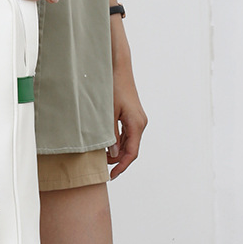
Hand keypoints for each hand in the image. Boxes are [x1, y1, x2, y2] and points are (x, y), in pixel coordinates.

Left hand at [107, 45, 147, 179]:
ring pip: (129, 142)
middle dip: (118, 160)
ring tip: (102, 157)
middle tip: (102, 167)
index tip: (111, 175)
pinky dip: (118, 141)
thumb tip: (113, 153)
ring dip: (117, 151)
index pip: (132, 153)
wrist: (118, 68)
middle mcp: (140, 123)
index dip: (122, 166)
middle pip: (131, 149)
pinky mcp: (132, 115)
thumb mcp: (108, 112)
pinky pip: (128, 133)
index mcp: (137, 124)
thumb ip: (111, 134)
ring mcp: (137, 119)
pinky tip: (107, 144)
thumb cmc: (113, 87)